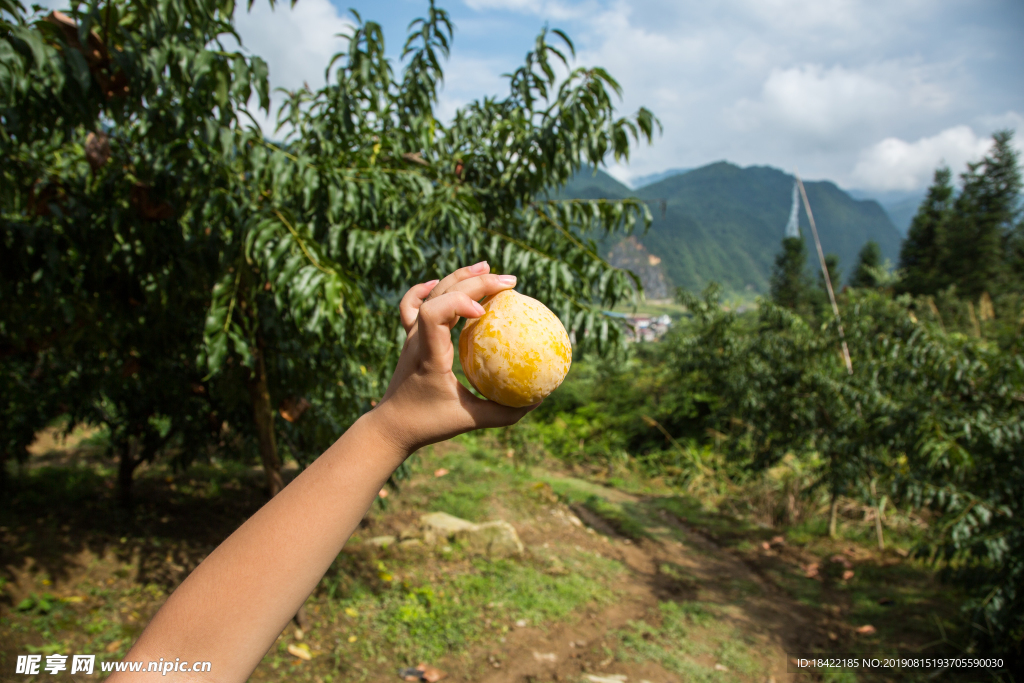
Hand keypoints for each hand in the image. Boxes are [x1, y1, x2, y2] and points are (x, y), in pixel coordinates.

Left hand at [373, 261, 538, 453]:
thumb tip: (538, 401)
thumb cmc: (429, 424)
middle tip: (510, 283)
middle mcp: (417, 339)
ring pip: (431, 293)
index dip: (458, 302)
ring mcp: (411, 336)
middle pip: (441, 294)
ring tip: (488, 268)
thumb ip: (503, 413)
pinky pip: (413, 304)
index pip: (433, 314)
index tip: (484, 311)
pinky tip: (442, 282)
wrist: (390, 426)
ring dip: (460, 277)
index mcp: (429, 355)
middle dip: (477, 283)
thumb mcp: (469, 421)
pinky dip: (427, 288)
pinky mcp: (411, 338)